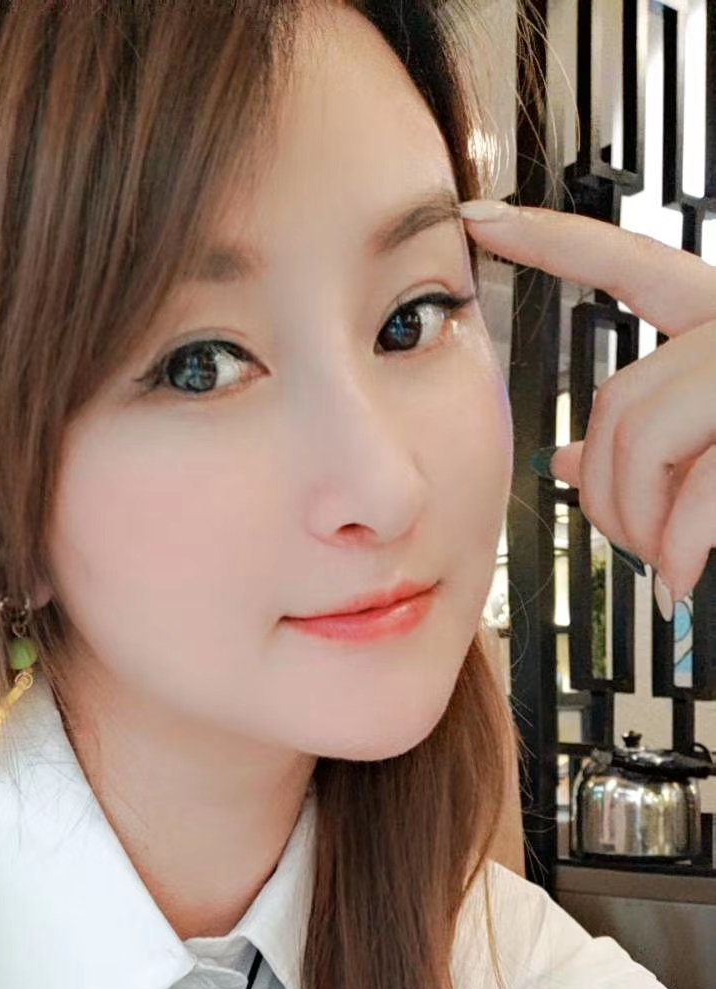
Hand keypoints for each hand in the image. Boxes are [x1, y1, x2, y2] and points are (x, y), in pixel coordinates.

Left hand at [460, 201, 715, 608]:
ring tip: (668, 568)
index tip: (483, 220)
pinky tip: (681, 580)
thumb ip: (653, 438)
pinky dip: (679, 549)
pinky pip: (699, 490)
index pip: (628, 263)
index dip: (554, 241)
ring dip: (639, 526)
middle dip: (604, 494)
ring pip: (641, 438)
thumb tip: (559, 464)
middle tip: (636, 547)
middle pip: (613, 399)